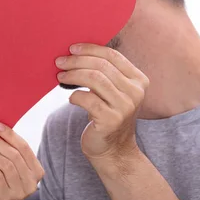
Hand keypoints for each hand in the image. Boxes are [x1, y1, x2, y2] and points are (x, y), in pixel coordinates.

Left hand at [0, 121, 44, 199]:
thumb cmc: (3, 184)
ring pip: (5, 164)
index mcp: (37, 171)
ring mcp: (20, 191)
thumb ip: (7, 150)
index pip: (24, 147)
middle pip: (14, 154)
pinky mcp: (7, 197)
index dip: (10, 134)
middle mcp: (32, 182)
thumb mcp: (9, 166)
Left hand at [55, 43, 148, 161]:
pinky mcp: (111, 120)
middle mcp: (136, 92)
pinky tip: (71, 98)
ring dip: (73, 75)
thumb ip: (104, 72)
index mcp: (139, 80)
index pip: (113, 55)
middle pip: (101, 66)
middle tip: (60, 62)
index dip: (90, 49)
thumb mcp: (113, 91)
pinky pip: (87, 99)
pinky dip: (75, 95)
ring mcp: (125, 107)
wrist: (114, 150)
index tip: (72, 48)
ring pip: (94, 79)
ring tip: (60, 77)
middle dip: (77, 61)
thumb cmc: (107, 115)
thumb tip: (75, 51)